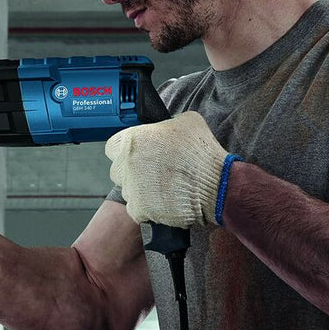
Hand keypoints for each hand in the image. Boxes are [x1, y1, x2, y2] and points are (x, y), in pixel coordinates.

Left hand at [105, 112, 231, 227]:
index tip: (136, 154)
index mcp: (133, 139)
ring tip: (162, 187)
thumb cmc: (202, 153)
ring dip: (140, 189)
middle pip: (118, 169)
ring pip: (127, 190)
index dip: (125, 150)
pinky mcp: (139, 208)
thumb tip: (165, 128)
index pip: (113, 145)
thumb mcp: (186, 121)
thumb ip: (166, 124)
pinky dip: (147, 207)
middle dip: (131, 170)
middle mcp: (127, 163)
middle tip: (152, 171)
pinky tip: (163, 200)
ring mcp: (131, 187)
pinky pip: (136, 208)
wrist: (215, 184)